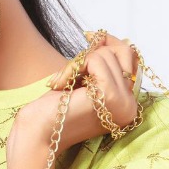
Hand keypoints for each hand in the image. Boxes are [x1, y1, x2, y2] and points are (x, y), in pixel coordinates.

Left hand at [5, 32, 139, 168]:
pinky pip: (96, 60)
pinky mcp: (110, 95)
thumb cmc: (55, 110)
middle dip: (93, 53)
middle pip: (125, 53)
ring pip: (108, 54)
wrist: (37, 133)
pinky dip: (74, 67)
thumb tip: (103, 35)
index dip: (111, 43)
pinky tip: (61, 85)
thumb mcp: (83, 81)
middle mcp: (130, 107)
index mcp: (126, 105)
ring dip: (78, 64)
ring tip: (63, 84)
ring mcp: (123, 103)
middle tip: (69, 70)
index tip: (89, 36)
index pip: (132, 59)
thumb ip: (100, 62)